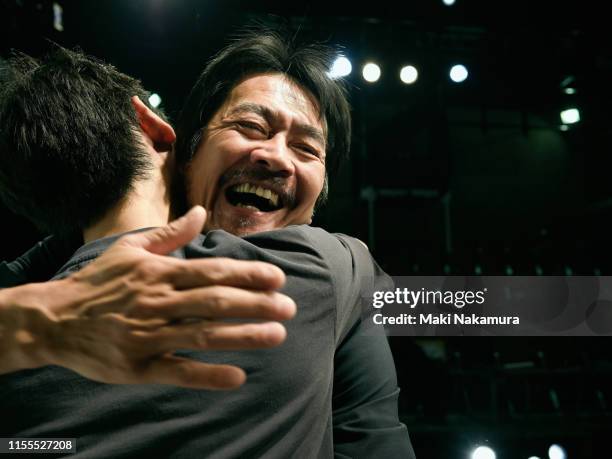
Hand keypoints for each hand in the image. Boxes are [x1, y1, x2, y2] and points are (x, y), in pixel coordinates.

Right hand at [1, 207, 294, 388]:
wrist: (52, 319)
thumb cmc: (98, 282)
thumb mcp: (130, 248)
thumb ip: (170, 232)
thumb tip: (200, 212)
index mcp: (158, 272)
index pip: (212, 271)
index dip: (248, 274)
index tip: (278, 277)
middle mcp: (156, 302)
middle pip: (215, 302)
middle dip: (256, 304)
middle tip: (289, 308)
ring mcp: (147, 336)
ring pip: (203, 335)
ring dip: (244, 336)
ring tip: (277, 336)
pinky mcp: (136, 367)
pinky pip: (177, 371)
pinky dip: (208, 375)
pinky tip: (237, 376)